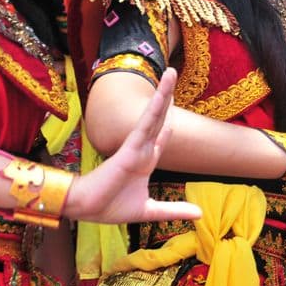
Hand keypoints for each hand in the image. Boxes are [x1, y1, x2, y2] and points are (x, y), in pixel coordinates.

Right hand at [64, 68, 200, 222]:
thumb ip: (173, 210)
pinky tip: (163, 93)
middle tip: (174, 73)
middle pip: (160, 118)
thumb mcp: (150, 211)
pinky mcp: (130, 148)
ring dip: (164, 93)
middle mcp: (142, 149)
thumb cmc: (111, 207)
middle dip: (168, 98)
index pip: (162, 136)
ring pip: (154, 115)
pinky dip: (154, 108)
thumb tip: (199, 214)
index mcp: (146, 161)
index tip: (175, 107)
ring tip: (172, 71)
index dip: (170, 123)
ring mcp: (136, 146)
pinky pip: (145, 124)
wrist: (86, 209)